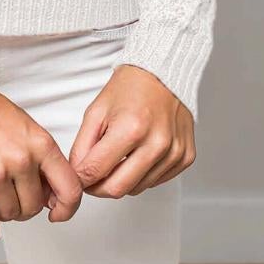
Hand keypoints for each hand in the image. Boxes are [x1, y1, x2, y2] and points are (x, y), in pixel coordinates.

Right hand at [0, 68, 84, 239]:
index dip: (67, 208)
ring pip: (10, 214)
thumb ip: (41, 158)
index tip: (58, 213)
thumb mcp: (25, 127)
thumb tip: (50, 194)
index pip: (69, 189)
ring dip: (3, 211)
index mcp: (40, 143)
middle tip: (13, 196)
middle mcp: (21, 159)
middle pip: (34, 206)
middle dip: (25, 206)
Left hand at [68, 64, 195, 197]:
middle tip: (93, 177)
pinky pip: (156, 181)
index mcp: (131, 128)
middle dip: (99, 188)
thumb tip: (78, 176)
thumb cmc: (129, 88)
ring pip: (137, 188)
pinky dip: (142, 175)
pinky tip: (138, 154)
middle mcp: (156, 143)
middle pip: (118, 189)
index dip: (81, 179)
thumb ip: (82, 146)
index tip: (78, 177)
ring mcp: (174, 152)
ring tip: (118, 158)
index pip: (96, 172)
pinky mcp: (185, 157)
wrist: (162, 74)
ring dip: (122, 180)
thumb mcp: (96, 111)